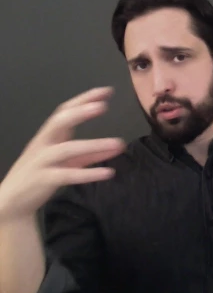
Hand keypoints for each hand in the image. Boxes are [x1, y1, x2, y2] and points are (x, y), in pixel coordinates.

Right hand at [0, 86, 125, 222]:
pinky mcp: (44, 180)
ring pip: (68, 149)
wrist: (13, 201)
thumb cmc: (42, 175)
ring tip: (119, 143)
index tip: (107, 91)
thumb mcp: (67, 162)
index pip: (65, 111)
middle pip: (59, 122)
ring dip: (94, 145)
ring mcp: (42, 161)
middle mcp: (43, 144)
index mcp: (49, 136)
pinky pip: (67, 175)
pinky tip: (108, 172)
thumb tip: (118, 147)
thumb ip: (91, 154)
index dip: (84, 100)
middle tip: (103, 106)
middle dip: (80, 112)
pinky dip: (88, 173)